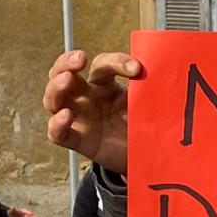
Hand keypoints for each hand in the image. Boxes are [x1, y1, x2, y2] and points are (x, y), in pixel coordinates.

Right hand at [44, 49, 140, 173]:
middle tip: (80, 59)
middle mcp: (86, 97)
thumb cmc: (144, 125)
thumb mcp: (148, 105)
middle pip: (64, 73)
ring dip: (56, 87)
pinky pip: (58, 133)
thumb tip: (162, 71)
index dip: (116, 62)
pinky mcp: (78, 140)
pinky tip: (65, 116)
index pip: (102, 65)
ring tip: (67, 80)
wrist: (147, 158)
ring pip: (54, 99)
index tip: (136, 69)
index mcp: (105, 85)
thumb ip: (149, 90)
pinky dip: (57, 124)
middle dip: (66, 62)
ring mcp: (79, 118)